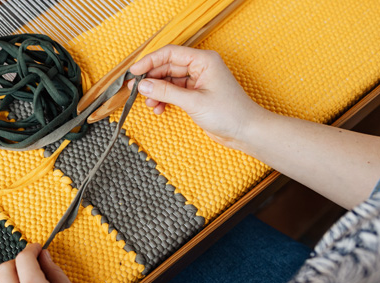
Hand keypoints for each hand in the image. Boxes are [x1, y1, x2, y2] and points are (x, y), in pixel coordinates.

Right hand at [127, 45, 268, 148]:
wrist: (246, 131)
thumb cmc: (229, 113)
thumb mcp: (194, 102)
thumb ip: (166, 92)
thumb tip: (143, 85)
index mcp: (203, 60)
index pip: (170, 53)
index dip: (150, 61)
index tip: (134, 71)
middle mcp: (200, 67)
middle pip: (167, 67)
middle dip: (151, 79)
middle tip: (135, 89)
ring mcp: (197, 81)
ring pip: (168, 81)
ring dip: (156, 91)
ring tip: (149, 103)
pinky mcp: (195, 94)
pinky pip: (174, 92)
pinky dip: (164, 99)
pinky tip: (159, 109)